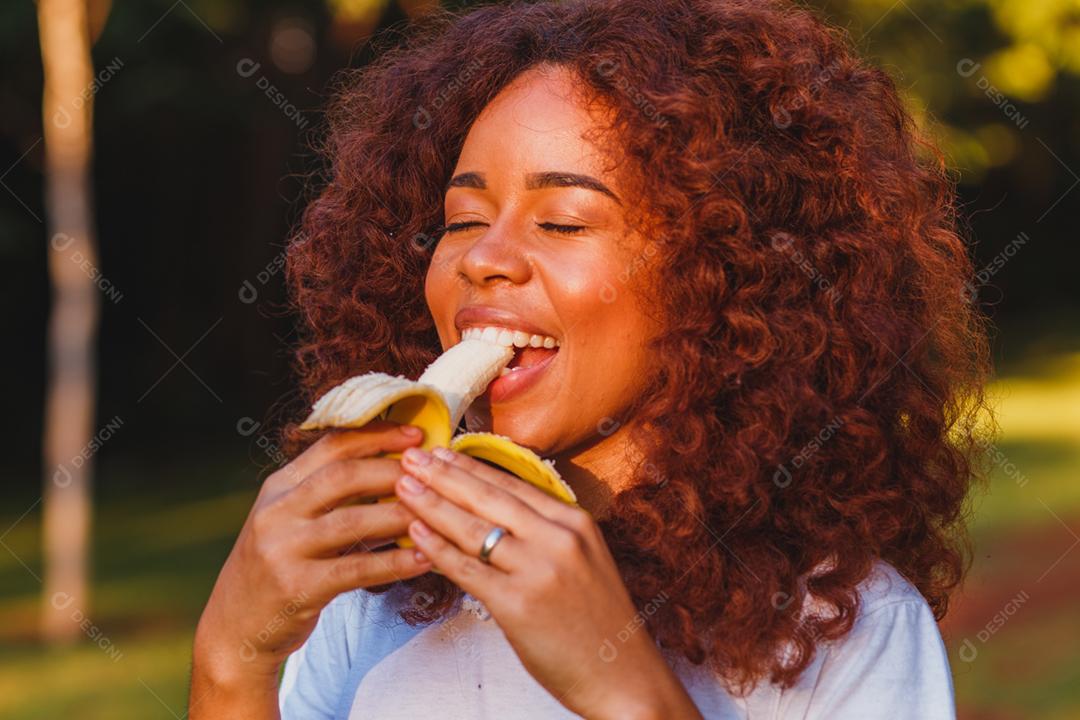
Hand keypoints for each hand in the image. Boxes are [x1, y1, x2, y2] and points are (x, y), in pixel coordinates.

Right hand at [190, 422, 432, 716]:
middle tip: (432, 474)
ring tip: (436, 514)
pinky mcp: (296, 587)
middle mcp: (277, 511)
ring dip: (399, 515)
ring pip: (351, 521)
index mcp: (278, 487)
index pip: (332, 446)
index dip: (377, 436)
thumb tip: (394, 466)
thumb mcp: (290, 519)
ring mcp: (283, 549)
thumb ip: (328, 493)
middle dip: (393, 470)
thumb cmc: (278, 566)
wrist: (235, 627)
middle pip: (343, 476)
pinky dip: (394, 563)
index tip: (416, 434)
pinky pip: (355, 569)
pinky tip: (424, 559)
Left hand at [395, 447, 702, 719]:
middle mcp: (558, 538)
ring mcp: (539, 570)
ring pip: (473, 529)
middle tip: (410, 458)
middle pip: (488, 497)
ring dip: (432, 505)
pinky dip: (437, 549)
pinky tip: (415, 533)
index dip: (471, 466)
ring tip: (403, 487)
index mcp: (575, 522)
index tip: (441, 452)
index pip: (512, 484)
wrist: (622, 676)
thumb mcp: (584, 559)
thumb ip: (546, 533)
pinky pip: (467, 569)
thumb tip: (495, 511)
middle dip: (443, 475)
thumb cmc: (597, 621)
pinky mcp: (518, 604)